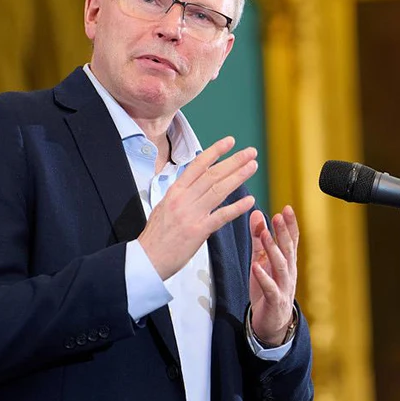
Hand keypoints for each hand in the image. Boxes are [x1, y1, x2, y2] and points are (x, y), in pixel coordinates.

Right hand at [138, 137, 256, 279]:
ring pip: (218, 190)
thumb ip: (180, 196)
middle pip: (212, 175)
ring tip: (253, 166)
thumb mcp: (163, 208)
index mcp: (174, 192)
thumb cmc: (156, 236)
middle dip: (234, 161)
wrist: (146, 259)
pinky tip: (250, 201)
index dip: (215, 151)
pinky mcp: (198, 232)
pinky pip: (221, 216)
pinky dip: (236, 208)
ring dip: (238, 177)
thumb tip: (193, 185)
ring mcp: (191, 214)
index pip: (197, 165)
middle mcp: (183, 199)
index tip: (230, 141)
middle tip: (251, 152)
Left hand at [249, 205, 299, 345]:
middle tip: (278, 215)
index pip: (292, 240)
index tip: (287, 208)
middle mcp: (289, 272)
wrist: (272, 324)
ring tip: (267, 235)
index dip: (290, 224)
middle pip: (288, 249)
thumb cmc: (267, 290)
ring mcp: (283, 287)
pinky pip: (270, 288)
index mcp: (287, 262)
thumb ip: (259, 239)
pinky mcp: (274, 301)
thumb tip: (257, 214)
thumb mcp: (261, 261)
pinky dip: (263, 277)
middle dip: (284, 232)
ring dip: (274, 250)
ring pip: (281, 266)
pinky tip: (256, 267)